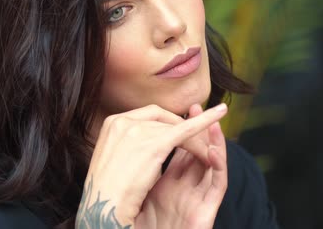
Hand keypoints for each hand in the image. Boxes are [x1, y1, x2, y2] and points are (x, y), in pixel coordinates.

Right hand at [75, 103, 227, 228]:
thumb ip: (128, 146)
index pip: (147, 116)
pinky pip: (186, 129)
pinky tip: (220, 114)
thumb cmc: (107, 193)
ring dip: (194, 139)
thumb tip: (144, 147)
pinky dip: (205, 121)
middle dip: (182, 129)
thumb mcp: (113, 160)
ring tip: (206, 150)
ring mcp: (138, 130)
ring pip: (177, 127)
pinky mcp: (156, 144)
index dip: (165, 124)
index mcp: (112, 123)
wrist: (103, 209)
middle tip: (197, 142)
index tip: (177, 131)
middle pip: (163, 119)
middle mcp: (124, 120)